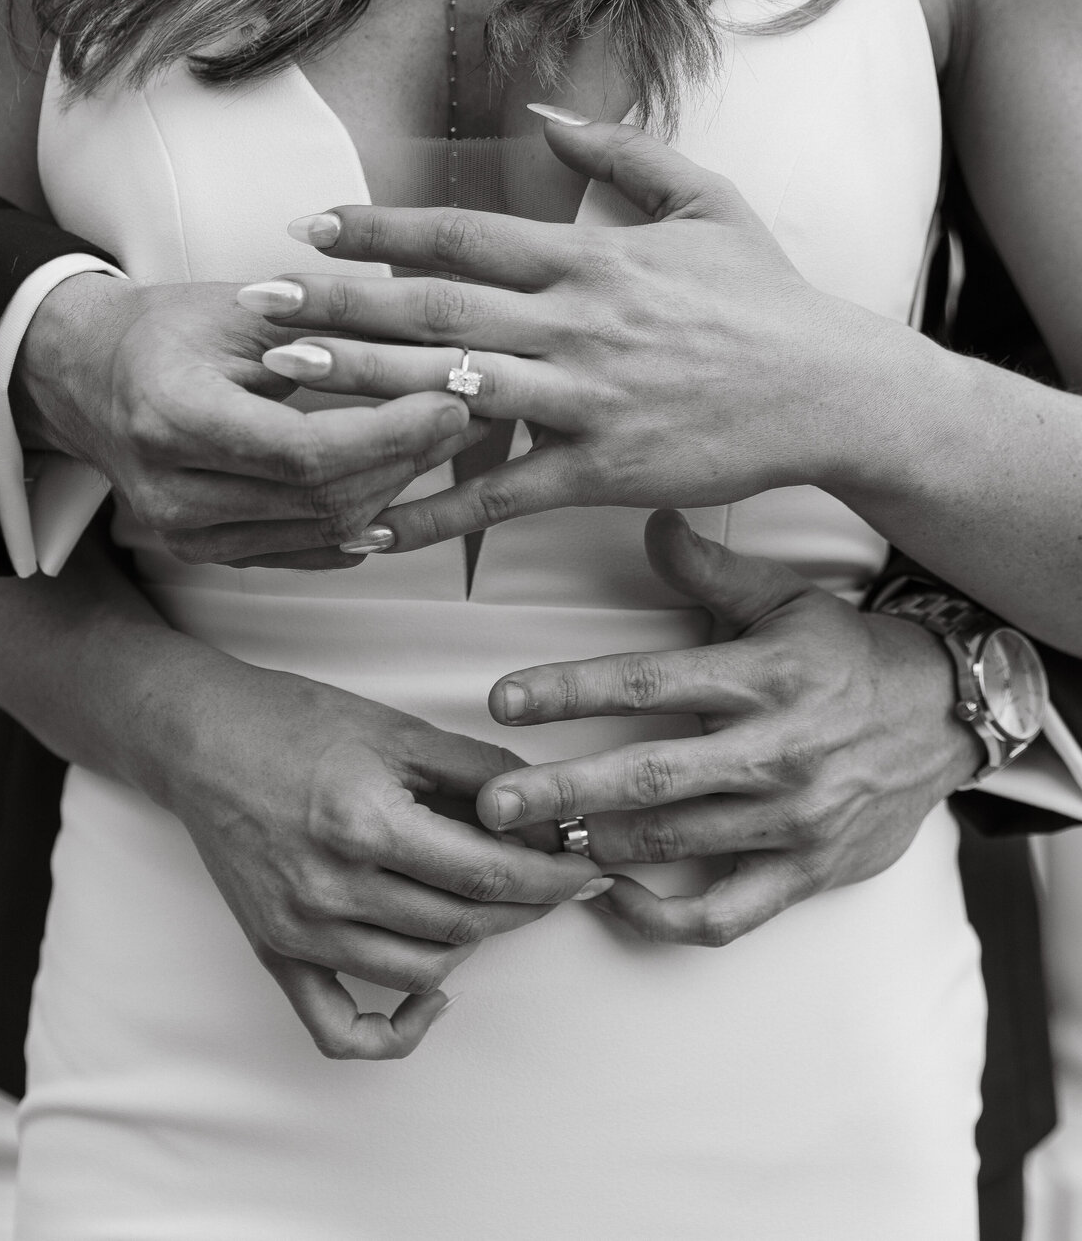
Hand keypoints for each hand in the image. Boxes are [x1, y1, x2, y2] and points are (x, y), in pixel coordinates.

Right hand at [13, 274, 483, 566]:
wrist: (86, 375)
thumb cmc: (166, 328)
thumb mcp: (242, 308)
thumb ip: (331, 333)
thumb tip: (435, 347)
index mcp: (170, 414)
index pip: (304, 449)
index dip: (390, 433)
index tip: (451, 400)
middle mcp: (168, 488)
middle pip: (319, 497)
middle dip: (406, 458)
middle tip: (464, 414)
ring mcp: (180, 531)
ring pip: (319, 531)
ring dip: (392, 490)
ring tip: (439, 444)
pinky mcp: (199, 552)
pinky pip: (299, 552)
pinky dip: (356, 525)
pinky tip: (396, 492)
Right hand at [162, 655, 602, 1057]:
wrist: (202, 740)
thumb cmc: (297, 723)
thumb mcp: (399, 731)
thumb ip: (478, 773)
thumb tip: (545, 811)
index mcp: (367, 824)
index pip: (488, 877)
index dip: (551, 877)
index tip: (587, 868)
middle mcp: (333, 888)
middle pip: (464, 927)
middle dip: (529, 907)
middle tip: (561, 881)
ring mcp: (302, 930)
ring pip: (421, 970)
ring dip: (479, 946)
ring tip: (500, 906)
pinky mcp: (277, 952)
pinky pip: (340, 1027)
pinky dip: (396, 1029)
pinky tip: (435, 995)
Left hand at [239, 115, 904, 550]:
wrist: (833, 390)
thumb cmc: (769, 297)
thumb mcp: (707, 200)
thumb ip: (620, 153)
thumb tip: (545, 117)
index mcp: (592, 258)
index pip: (463, 237)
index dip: (379, 230)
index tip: (309, 227)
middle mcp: (576, 323)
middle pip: (435, 310)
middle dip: (339, 304)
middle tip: (257, 303)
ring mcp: (586, 399)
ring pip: (452, 392)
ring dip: (361, 389)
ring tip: (282, 388)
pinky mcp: (603, 471)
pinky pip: (503, 492)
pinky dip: (434, 507)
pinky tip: (374, 520)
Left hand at [468, 510, 981, 945]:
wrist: (945, 715)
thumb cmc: (847, 653)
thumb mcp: (785, 598)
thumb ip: (710, 570)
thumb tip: (650, 522)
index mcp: (760, 677)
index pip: (649, 683)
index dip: (571, 691)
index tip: (503, 699)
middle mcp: (774, 751)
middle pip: (652, 776)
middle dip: (565, 791)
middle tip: (496, 804)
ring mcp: (792, 819)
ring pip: (678, 843)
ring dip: (599, 846)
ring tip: (533, 843)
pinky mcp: (808, 872)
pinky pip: (727, 916)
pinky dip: (665, 920)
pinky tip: (614, 899)